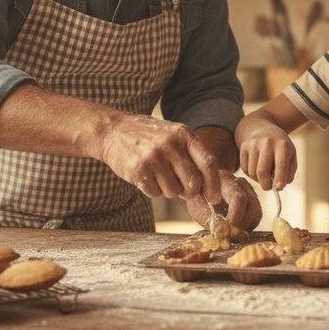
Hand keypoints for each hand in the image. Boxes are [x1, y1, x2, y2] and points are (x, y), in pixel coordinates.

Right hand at [93, 114, 221, 201]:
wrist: (114, 131)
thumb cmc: (151, 138)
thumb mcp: (174, 136)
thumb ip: (192, 156)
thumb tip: (210, 187)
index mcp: (184, 135)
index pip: (208, 163)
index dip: (214, 184)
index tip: (214, 197)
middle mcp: (171, 145)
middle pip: (193, 183)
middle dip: (189, 192)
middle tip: (181, 188)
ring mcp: (154, 157)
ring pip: (174, 192)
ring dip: (169, 190)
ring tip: (159, 175)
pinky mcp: (139, 170)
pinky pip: (155, 193)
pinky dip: (153, 190)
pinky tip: (147, 177)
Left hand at [185, 172, 262, 231]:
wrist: (201, 187)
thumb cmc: (198, 197)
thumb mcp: (196, 207)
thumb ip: (208, 219)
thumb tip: (220, 233)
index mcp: (224, 181)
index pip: (238, 198)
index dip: (236, 216)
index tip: (228, 229)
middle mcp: (240, 183)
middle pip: (252, 205)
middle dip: (242, 224)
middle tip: (230, 234)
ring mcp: (248, 190)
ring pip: (257, 212)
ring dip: (247, 226)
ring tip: (232, 233)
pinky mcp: (252, 199)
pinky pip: (256, 215)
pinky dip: (249, 226)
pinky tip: (236, 229)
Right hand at [237, 129, 297, 190]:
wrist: (265, 130)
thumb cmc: (281, 148)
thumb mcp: (291, 156)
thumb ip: (288, 173)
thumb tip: (278, 187)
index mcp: (282, 145)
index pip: (280, 165)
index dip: (279, 179)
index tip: (278, 189)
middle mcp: (267, 142)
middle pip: (262, 171)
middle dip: (266, 184)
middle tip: (269, 187)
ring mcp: (253, 143)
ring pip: (252, 172)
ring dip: (258, 180)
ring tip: (265, 174)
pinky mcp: (244, 146)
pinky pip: (244, 169)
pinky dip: (251, 174)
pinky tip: (257, 168)